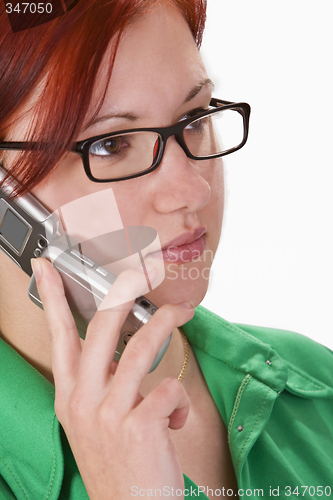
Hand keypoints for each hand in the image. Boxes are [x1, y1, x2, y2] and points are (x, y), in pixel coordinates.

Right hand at [31, 257, 193, 498]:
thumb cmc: (118, 466)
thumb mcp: (95, 423)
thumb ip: (102, 386)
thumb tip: (124, 353)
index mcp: (70, 395)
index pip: (59, 335)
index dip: (54, 297)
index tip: (48, 267)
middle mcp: (83, 399)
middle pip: (101, 327)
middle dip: (124, 292)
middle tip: (144, 275)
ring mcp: (109, 412)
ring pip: (141, 346)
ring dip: (167, 322)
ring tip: (182, 312)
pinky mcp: (139, 426)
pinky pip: (169, 389)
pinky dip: (180, 402)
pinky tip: (176, 420)